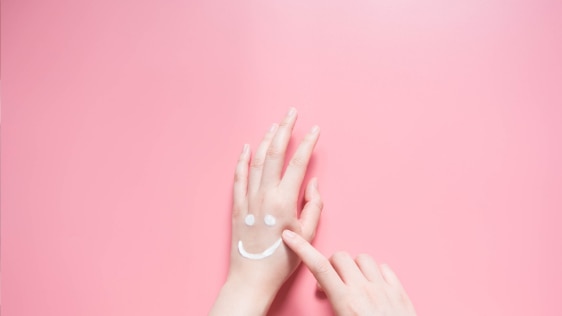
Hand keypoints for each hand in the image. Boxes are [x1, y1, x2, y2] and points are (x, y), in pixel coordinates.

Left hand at [210, 108, 322, 315]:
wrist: (252, 277)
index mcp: (284, 200)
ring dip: (265, 139)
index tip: (315, 130)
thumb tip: (313, 183)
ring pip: (256, 160)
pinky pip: (238, 177)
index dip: (307, 143)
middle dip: (284, 129)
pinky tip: (245, 147)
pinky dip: (241, 160)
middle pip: (275, 153)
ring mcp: (248, 198)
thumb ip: (314, 206)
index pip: (298, 162)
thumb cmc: (283, 259)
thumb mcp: (307, 234)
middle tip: (292, 113)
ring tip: (274, 125)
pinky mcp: (237, 206)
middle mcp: (264, 194)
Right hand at [282, 230, 416, 315]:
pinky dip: (376, 271)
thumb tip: (321, 293)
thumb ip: (329, 307)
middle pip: (340, 257)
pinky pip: (385, 268)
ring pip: (363, 258)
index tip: (290, 236)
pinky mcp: (400, 292)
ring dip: (354, 266)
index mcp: (345, 302)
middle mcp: (364, 291)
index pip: (319, 267)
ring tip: (353, 282)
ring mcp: (384, 289)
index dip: (302, 248)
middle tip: (332, 282)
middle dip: (331, 264)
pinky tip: (373, 284)